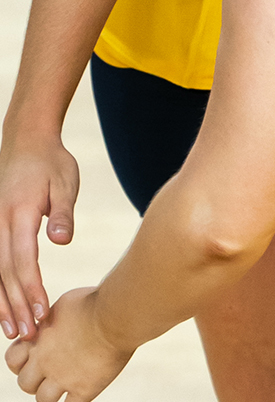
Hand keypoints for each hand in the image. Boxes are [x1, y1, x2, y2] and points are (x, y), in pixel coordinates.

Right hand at [0, 134, 78, 340]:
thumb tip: (61, 240)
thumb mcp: (65, 182)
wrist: (27, 142)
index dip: (31, 290)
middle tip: (28, 335)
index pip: (22, 261)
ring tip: (13, 331)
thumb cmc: (51, 163)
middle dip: (16, 306)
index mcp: (17, 215)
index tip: (42, 313)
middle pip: (4, 274)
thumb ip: (61, 213)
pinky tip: (3, 308)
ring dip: (2, 303)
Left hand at [4, 289, 131, 400]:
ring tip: (67, 383)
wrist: (117, 314)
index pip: (12, 360)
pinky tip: (83, 390)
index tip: (36, 357)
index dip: (23, 361)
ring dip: (51, 393)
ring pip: (43, 399)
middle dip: (36, 379)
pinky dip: (74, 401)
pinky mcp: (84, 388)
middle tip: (53, 372)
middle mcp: (44, 361)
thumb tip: (48, 322)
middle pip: (25, 383)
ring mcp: (63, 377)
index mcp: (37, 339)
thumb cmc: (95, 302)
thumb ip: (52, 320)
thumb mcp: (64, 305)